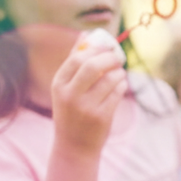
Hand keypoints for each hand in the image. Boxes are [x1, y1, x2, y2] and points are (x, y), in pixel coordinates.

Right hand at [51, 34, 127, 155]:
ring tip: (118, 74)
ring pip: (110, 78)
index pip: (76, 59)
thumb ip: (74, 62)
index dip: (95, 49)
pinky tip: (120, 85)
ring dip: (119, 72)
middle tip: (117, 57)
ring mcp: (86, 107)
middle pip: (93, 66)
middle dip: (109, 58)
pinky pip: (118, 92)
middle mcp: (69, 96)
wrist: (74, 146)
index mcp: (58, 85)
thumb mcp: (65, 88)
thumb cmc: (72, 111)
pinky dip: (122, 85)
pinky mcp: (101, 117)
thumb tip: (86, 34)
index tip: (106, 47)